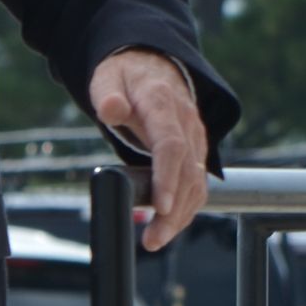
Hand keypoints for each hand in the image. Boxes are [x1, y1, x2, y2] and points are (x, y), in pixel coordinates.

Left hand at [89, 49, 208, 251]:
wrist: (151, 66)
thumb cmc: (124, 77)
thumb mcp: (107, 79)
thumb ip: (108, 95)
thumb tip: (111, 109)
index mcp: (163, 104)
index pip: (171, 145)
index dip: (167, 178)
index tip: (159, 207)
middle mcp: (187, 122)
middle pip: (188, 172)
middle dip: (174, 210)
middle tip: (153, 239)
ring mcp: (196, 137)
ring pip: (197, 183)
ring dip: (180, 216)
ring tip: (155, 240)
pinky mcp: (196, 151)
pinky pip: (196, 183)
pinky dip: (184, 208)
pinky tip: (166, 226)